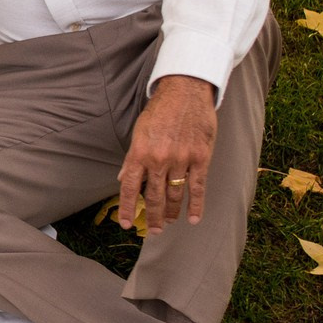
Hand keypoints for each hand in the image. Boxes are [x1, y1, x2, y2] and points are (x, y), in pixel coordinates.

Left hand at [118, 74, 217, 230]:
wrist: (186, 91)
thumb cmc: (160, 110)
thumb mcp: (139, 131)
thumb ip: (132, 158)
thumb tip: (122, 178)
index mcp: (140, 152)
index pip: (129, 187)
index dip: (126, 208)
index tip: (125, 224)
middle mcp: (159, 159)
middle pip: (153, 196)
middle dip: (151, 216)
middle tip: (152, 231)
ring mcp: (181, 159)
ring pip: (174, 194)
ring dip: (170, 213)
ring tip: (167, 224)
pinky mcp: (200, 157)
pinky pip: (197, 186)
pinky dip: (196, 204)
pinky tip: (193, 218)